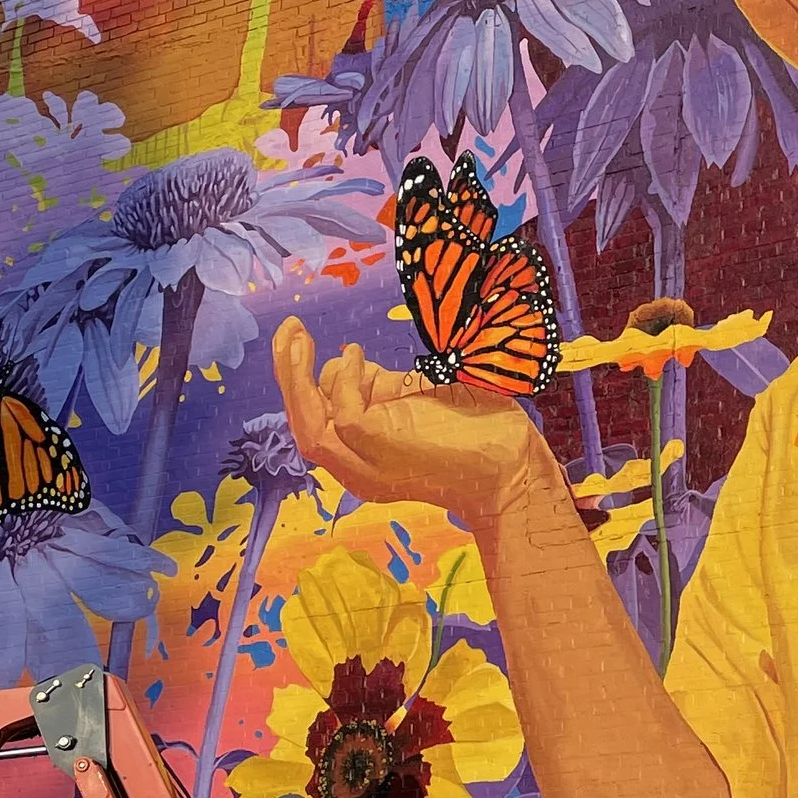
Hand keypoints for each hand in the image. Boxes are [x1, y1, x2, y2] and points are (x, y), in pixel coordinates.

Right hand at [274, 322, 550, 530]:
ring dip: (294, 375)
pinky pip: (342, 411)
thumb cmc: (472, 428)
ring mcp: (365, 462)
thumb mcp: (411, 399)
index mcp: (362, 459)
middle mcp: (356, 468)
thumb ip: (375, 387)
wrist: (510, 463)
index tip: (302, 343)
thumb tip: (344, 362)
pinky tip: (357, 354)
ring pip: (308, 423)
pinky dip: (344, 379)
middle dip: (287, 374)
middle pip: (302, 424)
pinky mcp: (376, 446)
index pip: (316, 422)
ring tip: (296, 334)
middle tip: (288, 329)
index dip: (303, 384)